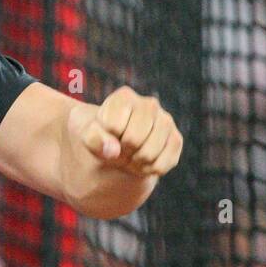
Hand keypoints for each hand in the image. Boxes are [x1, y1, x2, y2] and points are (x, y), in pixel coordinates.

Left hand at [68, 86, 182, 177]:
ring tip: (130, 154)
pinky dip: (148, 169)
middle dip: (122, 150)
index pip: (113, 126)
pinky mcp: (176, 139)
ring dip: (134, 162)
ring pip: (148, 154)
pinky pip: (161, 165)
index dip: (106, 137)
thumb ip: (94, 139)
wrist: (119, 147)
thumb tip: (113, 150)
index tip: (107, 135)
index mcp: (124, 97)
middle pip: (133, 140)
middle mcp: (149, 104)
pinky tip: (142, 161)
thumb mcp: (89, 136)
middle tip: (120, 147)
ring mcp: (166, 121)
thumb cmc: (102, 137)